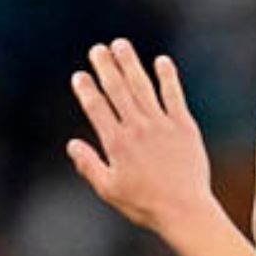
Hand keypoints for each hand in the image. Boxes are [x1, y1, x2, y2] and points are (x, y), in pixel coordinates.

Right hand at [66, 40, 215, 234]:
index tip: (80, 76)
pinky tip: (161, 61)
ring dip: (130, 63)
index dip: (86, 90)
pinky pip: (174, 95)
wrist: (184, 210)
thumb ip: (89, 165)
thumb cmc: (144, 204)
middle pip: (118, 90)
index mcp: (117, 144)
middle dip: (105, 67)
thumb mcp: (109, 190)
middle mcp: (137, 128)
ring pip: (142, 86)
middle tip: (97, 49)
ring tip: (121, 45)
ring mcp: (162, 124)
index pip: (97, 108)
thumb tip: (72, 145)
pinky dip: (167, 77)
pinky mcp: (184, 126)